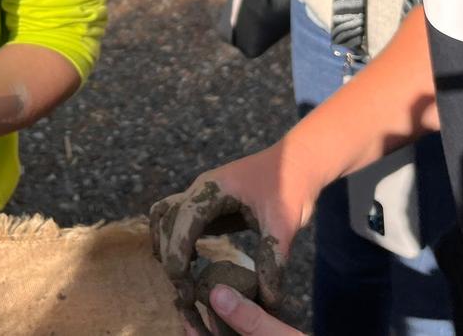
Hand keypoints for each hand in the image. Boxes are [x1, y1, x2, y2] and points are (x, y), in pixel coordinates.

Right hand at [150, 142, 319, 331]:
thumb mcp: (284, 223)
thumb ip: (273, 259)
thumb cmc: (291, 186)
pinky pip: (178, 219)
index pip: (183, 219)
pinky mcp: (207, 204)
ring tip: (180, 278)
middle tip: (185, 292)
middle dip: (170, 255)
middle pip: (167, 220)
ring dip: (165, 246)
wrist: (297, 162)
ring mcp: (200, 195)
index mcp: (213, 189)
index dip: (178, 252)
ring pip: (165, 217)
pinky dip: (174, 240)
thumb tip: (267, 301)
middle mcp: (200, 189)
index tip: (184, 285)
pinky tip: (189, 263)